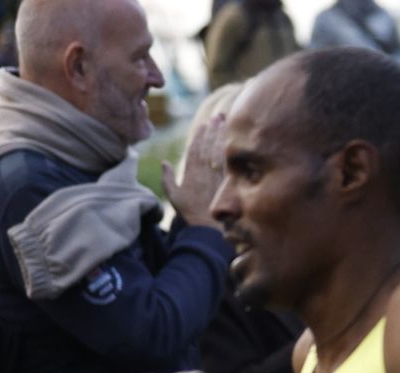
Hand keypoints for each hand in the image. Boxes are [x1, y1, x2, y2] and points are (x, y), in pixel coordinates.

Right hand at [164, 111, 226, 228]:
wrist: (209, 229)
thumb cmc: (191, 213)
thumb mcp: (175, 197)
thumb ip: (168, 179)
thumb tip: (164, 162)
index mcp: (190, 173)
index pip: (195, 150)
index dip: (199, 136)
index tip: (204, 124)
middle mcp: (204, 172)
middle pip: (208, 146)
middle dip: (213, 130)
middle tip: (218, 116)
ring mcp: (216, 177)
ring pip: (219, 152)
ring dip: (222, 136)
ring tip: (226, 122)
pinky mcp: (228, 183)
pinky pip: (229, 162)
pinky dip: (231, 149)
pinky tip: (235, 140)